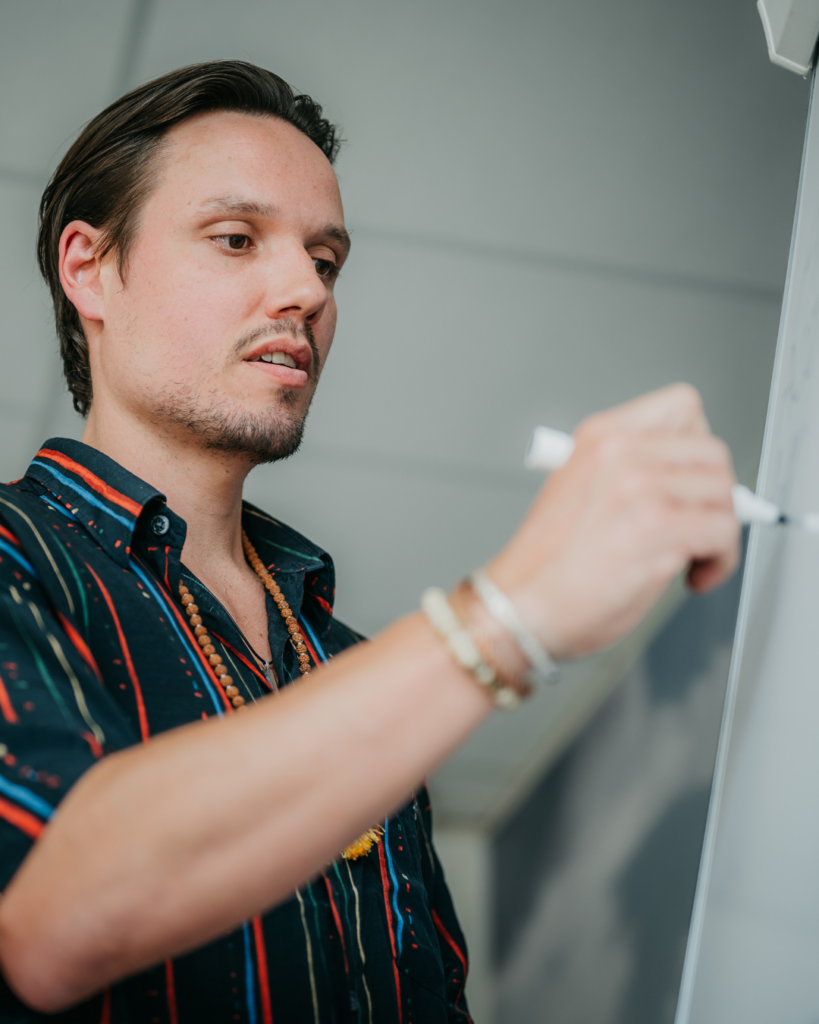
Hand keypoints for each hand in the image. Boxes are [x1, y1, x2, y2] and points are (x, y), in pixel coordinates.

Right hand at [487, 384, 739, 659]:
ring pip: (724, 493)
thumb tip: (689, 483)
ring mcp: (639, 486)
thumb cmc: (544, 567)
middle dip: (715, 495)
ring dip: (719, 531)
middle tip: (697, 525)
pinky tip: (692, 576)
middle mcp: (619, 452)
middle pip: (713, 452)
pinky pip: (724, 532)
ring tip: (692, 556)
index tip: (688, 480)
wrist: (517, 607)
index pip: (683, 407)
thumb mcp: (579, 490)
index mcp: (599, 437)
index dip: (695, 448)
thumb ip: (631, 474)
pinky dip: (719, 561)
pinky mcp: (657, 527)